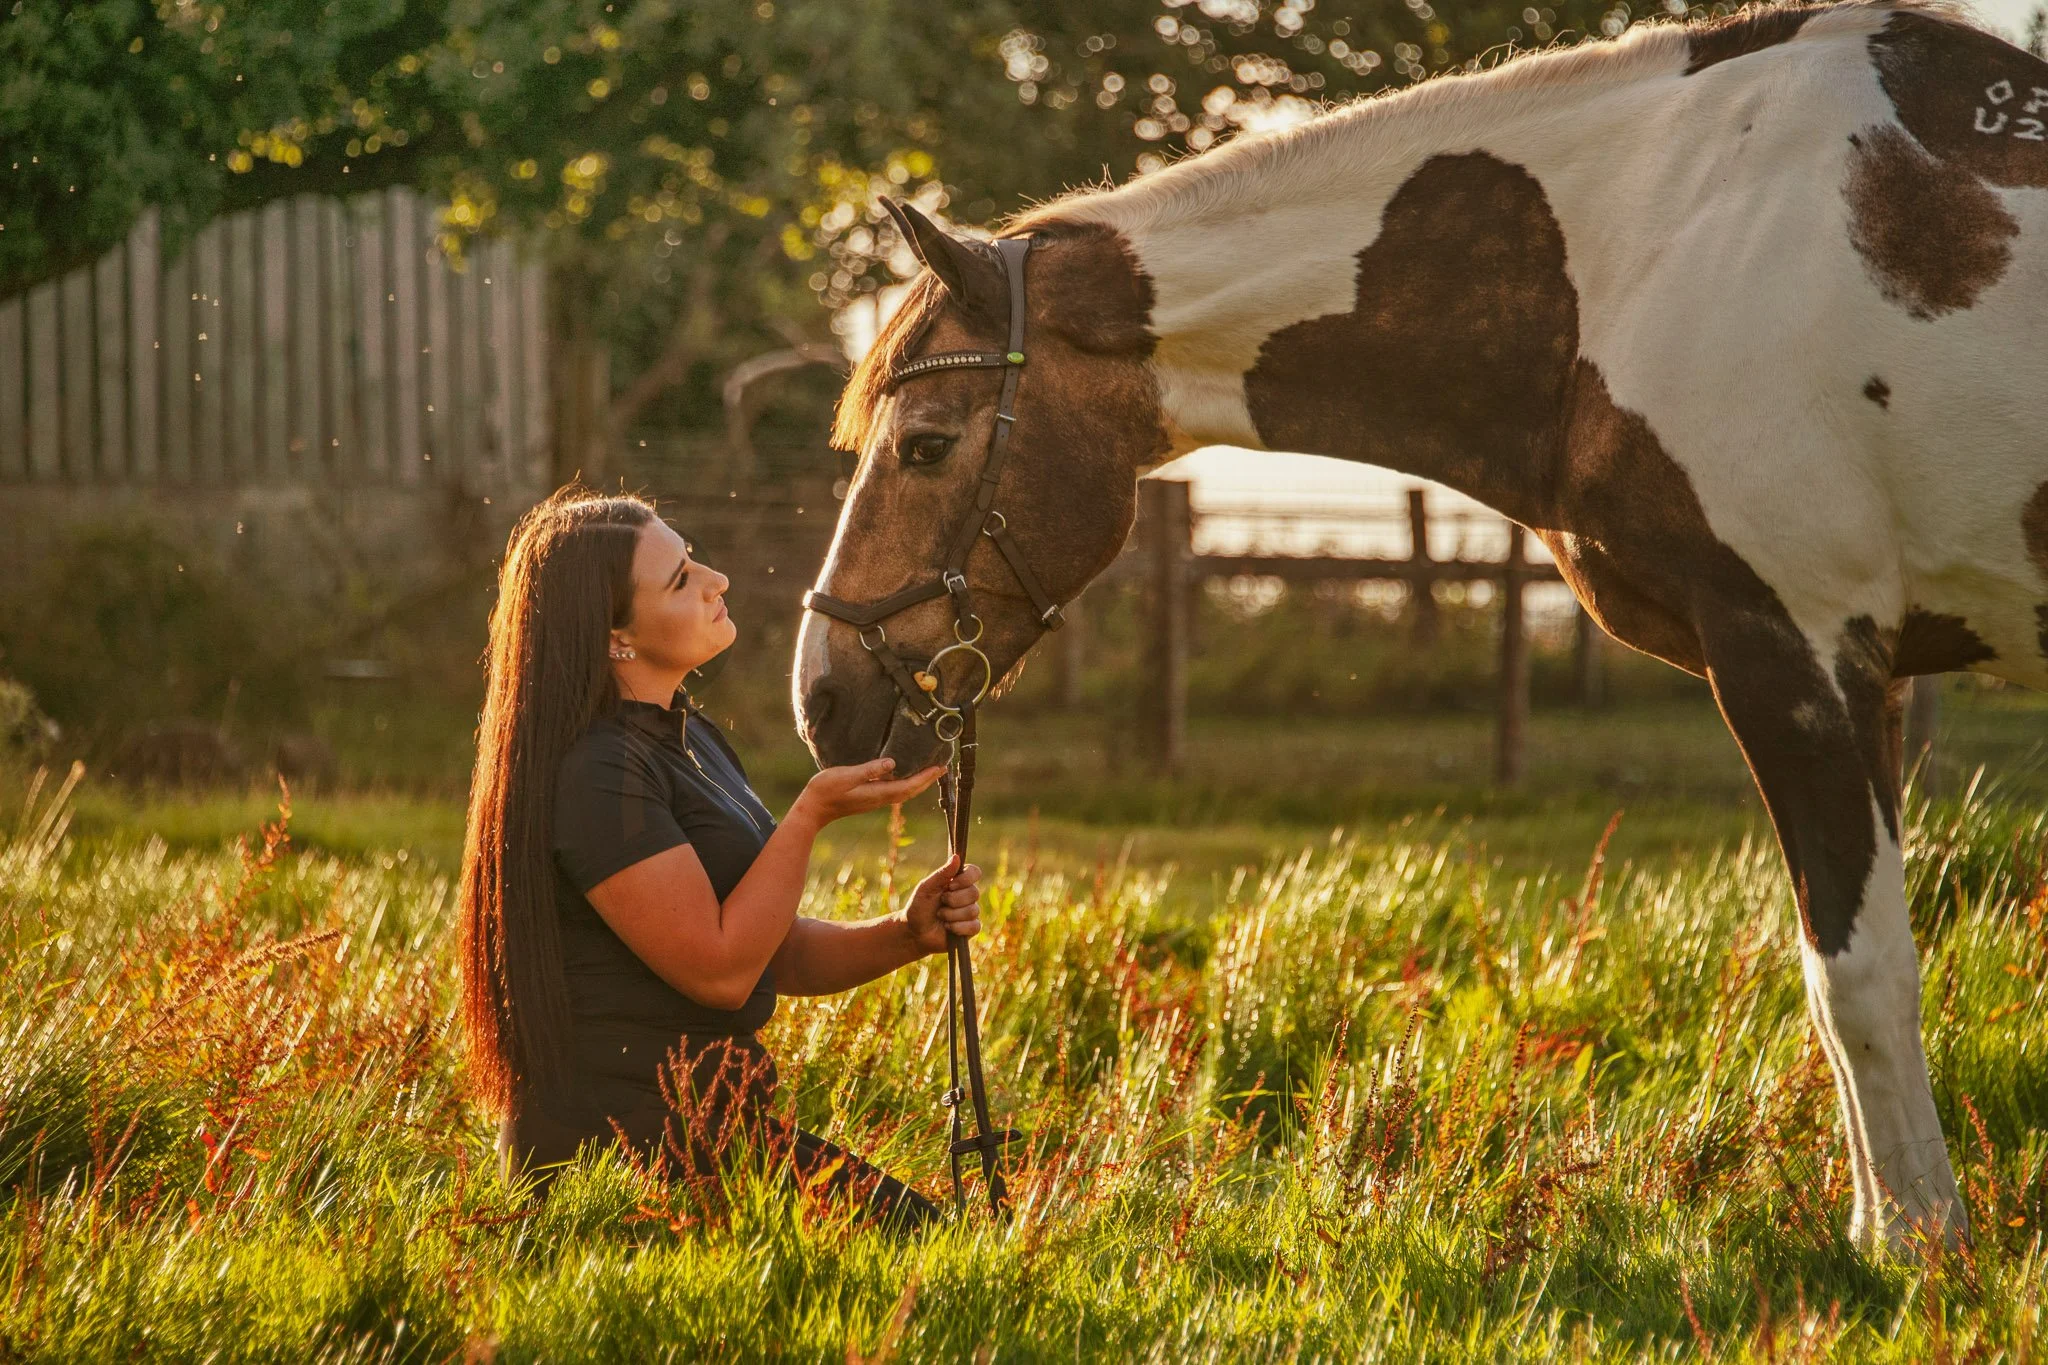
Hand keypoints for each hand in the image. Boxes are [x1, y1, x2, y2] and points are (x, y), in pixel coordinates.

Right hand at [789, 758, 944, 829]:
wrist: (813, 809)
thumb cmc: (826, 790)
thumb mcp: (846, 776)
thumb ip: (869, 770)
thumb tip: (892, 764)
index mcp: (877, 793)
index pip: (908, 786)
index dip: (926, 777)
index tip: (940, 768)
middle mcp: (879, 798)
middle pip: (910, 790)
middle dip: (927, 780)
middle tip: (942, 768)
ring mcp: (874, 800)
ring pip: (904, 792)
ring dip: (919, 782)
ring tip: (929, 772)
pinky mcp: (868, 798)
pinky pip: (894, 791)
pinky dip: (906, 784)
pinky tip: (905, 776)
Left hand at [904, 857, 981, 956]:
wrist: (914, 932)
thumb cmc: (919, 907)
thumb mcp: (926, 888)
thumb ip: (942, 874)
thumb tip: (957, 857)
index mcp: (958, 881)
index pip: (974, 872)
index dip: (966, 878)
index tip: (950, 885)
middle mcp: (966, 895)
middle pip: (974, 892)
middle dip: (953, 900)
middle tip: (940, 903)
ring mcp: (970, 912)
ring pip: (972, 910)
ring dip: (951, 915)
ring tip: (940, 916)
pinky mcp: (971, 929)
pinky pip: (974, 926)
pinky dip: (957, 927)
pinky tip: (947, 927)